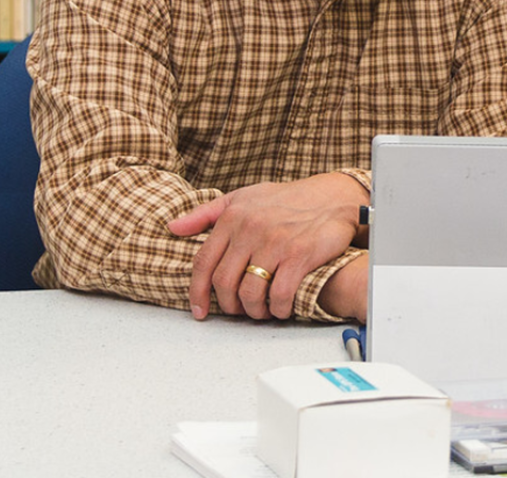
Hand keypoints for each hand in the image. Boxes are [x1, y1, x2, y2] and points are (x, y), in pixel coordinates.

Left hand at [167, 172, 364, 320]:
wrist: (332, 197)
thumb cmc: (286, 199)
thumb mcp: (242, 198)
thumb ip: (206, 214)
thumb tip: (174, 227)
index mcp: (233, 217)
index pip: (203, 262)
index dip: (197, 291)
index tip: (198, 310)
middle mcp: (250, 229)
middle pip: (224, 282)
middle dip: (228, 305)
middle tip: (237, 310)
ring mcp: (275, 242)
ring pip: (249, 292)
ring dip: (252, 310)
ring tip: (259, 310)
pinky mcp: (299, 255)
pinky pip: (279, 294)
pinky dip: (276, 309)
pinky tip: (279, 308)